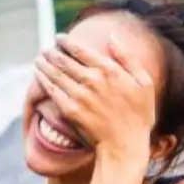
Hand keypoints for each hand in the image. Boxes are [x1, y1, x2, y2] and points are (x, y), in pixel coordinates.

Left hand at [34, 33, 154, 160]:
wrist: (125, 146)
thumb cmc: (138, 116)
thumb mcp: (144, 83)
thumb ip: (128, 58)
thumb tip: (113, 37)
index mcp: (109, 70)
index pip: (81, 50)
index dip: (66, 42)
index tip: (59, 38)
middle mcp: (92, 80)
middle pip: (64, 60)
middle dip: (52, 52)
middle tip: (46, 49)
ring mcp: (80, 95)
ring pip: (55, 73)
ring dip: (44, 63)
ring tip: (39, 59)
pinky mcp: (70, 110)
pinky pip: (52, 90)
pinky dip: (43, 80)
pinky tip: (39, 74)